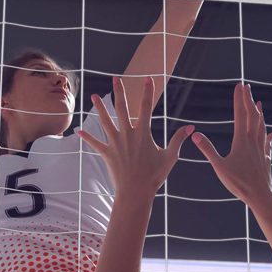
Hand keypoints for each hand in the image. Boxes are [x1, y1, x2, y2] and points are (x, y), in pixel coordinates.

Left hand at [89, 77, 196, 195]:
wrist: (136, 192)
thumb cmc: (154, 176)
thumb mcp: (170, 156)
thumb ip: (178, 139)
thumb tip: (191, 127)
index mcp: (143, 133)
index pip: (146, 107)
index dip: (147, 92)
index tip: (148, 79)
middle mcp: (127, 134)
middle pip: (121, 108)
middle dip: (118, 92)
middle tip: (115, 79)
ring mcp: (115, 143)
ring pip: (105, 121)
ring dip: (99, 108)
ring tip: (94, 95)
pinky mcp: (107, 154)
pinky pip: (96, 143)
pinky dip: (88, 138)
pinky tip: (79, 132)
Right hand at [190, 80, 271, 208]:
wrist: (261, 196)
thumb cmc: (239, 183)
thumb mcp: (219, 166)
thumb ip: (207, 149)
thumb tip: (195, 134)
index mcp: (241, 141)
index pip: (240, 115)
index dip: (239, 99)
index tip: (239, 86)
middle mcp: (253, 142)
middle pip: (252, 116)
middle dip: (249, 100)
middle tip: (247, 87)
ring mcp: (261, 150)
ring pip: (261, 127)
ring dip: (259, 114)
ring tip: (259, 104)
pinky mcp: (265, 159)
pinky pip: (267, 143)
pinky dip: (267, 135)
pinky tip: (270, 134)